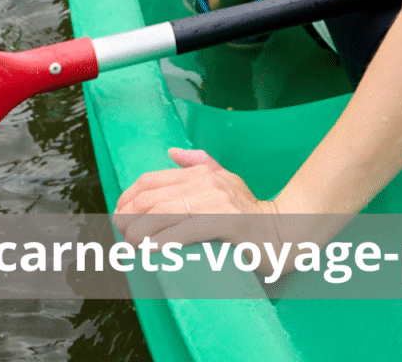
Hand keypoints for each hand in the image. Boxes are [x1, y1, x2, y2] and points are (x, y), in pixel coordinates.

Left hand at [114, 147, 276, 238]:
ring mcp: (217, 202)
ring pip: (165, 214)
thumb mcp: (225, 179)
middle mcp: (206, 183)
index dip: (127, 197)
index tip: (118, 215)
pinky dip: (165, 240)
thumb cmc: (249, 210)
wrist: (283, 230)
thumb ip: (200, 164)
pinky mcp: (228, 222)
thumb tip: (172, 152)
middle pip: (153, 197)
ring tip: (129, 245)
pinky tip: (151, 250)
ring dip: (140, 231)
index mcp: (200, 174)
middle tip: (120, 234)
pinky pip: (188, 230)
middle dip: (128, 217)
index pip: (151, 180)